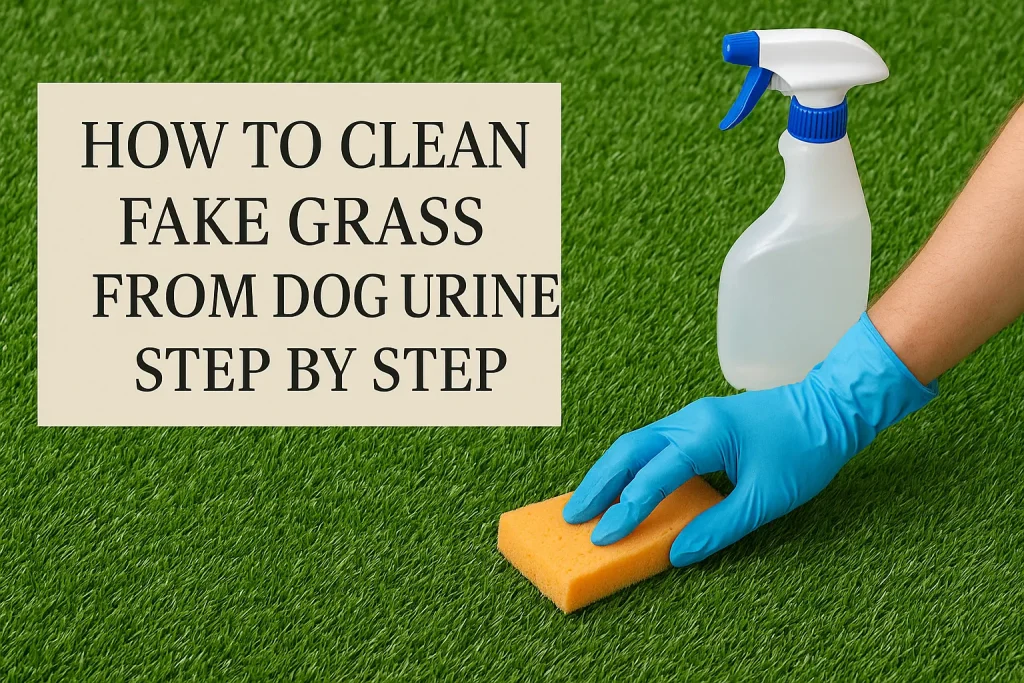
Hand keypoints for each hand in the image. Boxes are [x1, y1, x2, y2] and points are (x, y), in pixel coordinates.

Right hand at [562, 313, 936, 566]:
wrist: (830, 408)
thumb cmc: (804, 450)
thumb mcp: (766, 499)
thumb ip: (719, 527)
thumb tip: (678, 554)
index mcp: (705, 434)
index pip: (653, 476)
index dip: (627, 509)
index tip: (604, 537)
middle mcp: (689, 420)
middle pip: (628, 450)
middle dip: (598, 484)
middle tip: (573, 516)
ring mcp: (691, 418)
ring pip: (635, 443)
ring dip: (608, 473)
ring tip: (586, 503)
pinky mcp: (696, 424)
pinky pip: (652, 443)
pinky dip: (629, 466)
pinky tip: (621, 486)